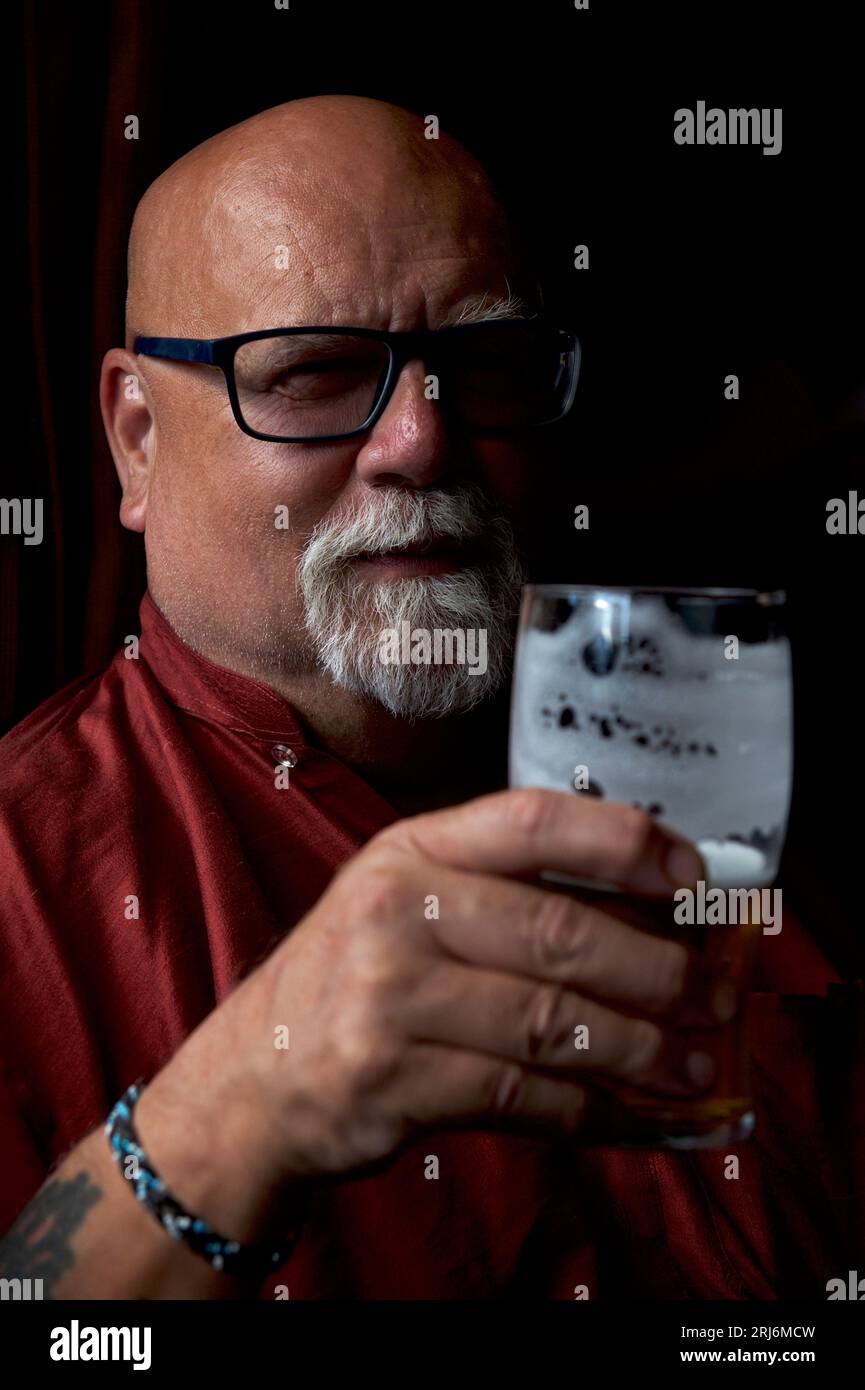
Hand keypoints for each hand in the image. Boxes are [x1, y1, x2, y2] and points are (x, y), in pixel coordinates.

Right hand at [147, 789, 729, 1217]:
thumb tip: (647, 907)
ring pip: (551, 1021)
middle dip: (659, 970)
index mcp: (410, 850)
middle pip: (559, 932)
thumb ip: (504, 889)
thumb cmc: (355, 976)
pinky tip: (621, 1110)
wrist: (255, 1074)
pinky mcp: (392, 1079)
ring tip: (690, 1066)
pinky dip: (585, 1107)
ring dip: (638, 1051)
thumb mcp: (407, 898)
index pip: (531, 822)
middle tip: (715, 997)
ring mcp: (388, 997)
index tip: (692, 872)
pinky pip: (520, 1093)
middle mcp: (396, 910)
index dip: (623, 841)